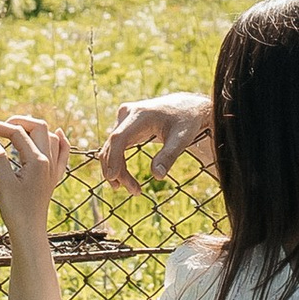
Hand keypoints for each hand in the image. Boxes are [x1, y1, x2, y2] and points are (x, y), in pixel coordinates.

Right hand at [0, 111, 70, 248]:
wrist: (29, 232)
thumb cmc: (16, 210)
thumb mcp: (3, 182)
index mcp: (37, 161)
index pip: (17, 133)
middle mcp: (49, 161)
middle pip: (38, 127)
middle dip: (17, 121)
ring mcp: (53, 169)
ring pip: (50, 137)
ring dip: (33, 129)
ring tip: (14, 131)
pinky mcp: (53, 177)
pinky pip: (63, 153)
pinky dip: (60, 140)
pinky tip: (58, 134)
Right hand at [98, 91, 213, 188]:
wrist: (187, 106)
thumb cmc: (186, 120)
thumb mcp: (182, 138)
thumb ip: (169, 155)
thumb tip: (158, 176)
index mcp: (140, 114)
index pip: (119, 138)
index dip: (113, 158)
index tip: (113, 178)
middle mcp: (127, 114)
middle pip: (113, 146)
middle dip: (119, 172)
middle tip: (135, 192)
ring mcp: (124, 119)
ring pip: (111, 148)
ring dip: (118, 170)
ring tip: (134, 190)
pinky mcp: (125, 126)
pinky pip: (115, 147)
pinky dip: (119, 164)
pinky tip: (125, 179)